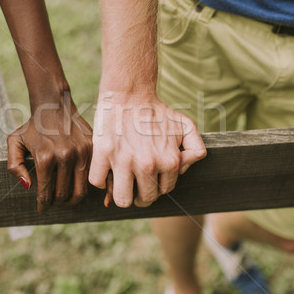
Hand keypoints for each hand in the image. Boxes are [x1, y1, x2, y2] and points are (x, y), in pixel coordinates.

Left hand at [7, 93, 92, 212]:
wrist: (54, 105)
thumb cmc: (33, 126)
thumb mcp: (14, 142)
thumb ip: (14, 166)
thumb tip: (28, 186)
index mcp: (45, 157)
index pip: (45, 193)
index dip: (43, 205)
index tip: (42, 209)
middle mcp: (64, 156)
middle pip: (64, 195)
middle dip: (57, 203)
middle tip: (54, 202)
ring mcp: (81, 152)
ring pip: (81, 190)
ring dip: (73, 199)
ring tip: (66, 198)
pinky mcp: (93, 149)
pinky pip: (96, 177)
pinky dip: (96, 190)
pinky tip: (93, 197)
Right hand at [89, 91, 205, 207]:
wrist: (129, 93)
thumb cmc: (156, 111)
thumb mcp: (185, 126)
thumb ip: (195, 148)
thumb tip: (184, 167)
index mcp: (169, 161)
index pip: (163, 190)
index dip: (156, 185)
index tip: (149, 177)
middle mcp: (148, 165)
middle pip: (144, 199)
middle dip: (140, 193)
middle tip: (135, 181)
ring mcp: (124, 161)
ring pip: (121, 200)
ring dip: (121, 193)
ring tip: (121, 181)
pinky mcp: (103, 154)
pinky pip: (98, 182)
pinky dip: (101, 178)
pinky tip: (106, 168)